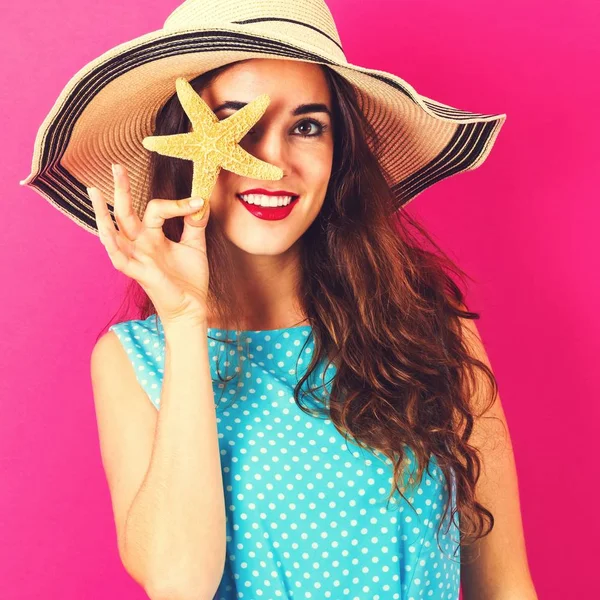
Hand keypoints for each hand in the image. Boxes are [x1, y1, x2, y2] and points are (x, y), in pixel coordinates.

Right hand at [88, 163, 210, 327]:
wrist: (193, 307)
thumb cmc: (189, 279)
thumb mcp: (195, 246)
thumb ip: (195, 223)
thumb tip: (200, 200)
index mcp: (153, 236)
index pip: (156, 209)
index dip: (176, 204)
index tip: (197, 202)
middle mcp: (141, 244)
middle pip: (125, 213)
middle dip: (120, 190)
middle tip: (116, 165)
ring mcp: (137, 258)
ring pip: (113, 233)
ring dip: (103, 213)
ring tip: (93, 192)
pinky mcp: (138, 273)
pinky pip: (119, 258)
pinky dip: (111, 244)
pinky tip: (104, 230)